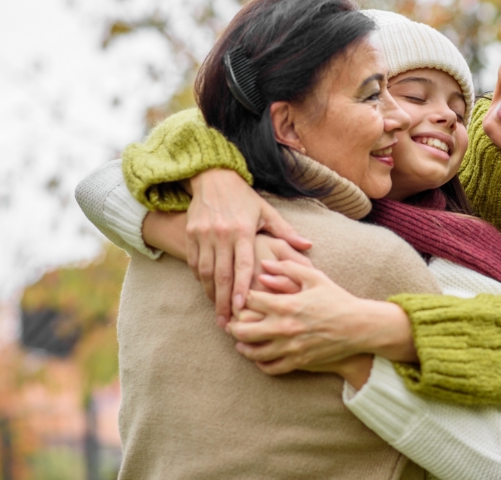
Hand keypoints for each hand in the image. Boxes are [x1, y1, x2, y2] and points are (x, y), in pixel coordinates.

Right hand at [185, 169, 311, 326]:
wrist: (212, 177)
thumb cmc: (244, 198)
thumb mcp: (266, 211)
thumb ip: (286, 232)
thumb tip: (308, 247)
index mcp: (243, 230)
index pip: (243, 265)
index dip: (243, 288)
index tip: (243, 308)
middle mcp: (222, 234)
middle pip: (222, 274)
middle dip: (224, 301)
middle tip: (227, 323)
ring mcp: (204, 234)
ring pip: (204, 272)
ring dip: (211, 294)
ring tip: (218, 312)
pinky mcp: (191, 234)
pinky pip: (193, 262)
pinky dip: (199, 279)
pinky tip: (208, 291)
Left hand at [225, 260, 415, 374]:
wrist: (358, 327)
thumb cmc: (336, 299)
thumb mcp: (314, 277)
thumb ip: (288, 268)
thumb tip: (265, 264)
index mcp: (286, 305)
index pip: (249, 301)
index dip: (241, 298)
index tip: (240, 298)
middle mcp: (284, 328)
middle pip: (243, 330)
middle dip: (233, 326)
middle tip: (231, 324)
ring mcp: (290, 347)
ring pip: (253, 353)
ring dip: (243, 347)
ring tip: (241, 342)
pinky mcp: (298, 362)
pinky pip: (271, 368)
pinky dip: (261, 363)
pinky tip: (260, 357)